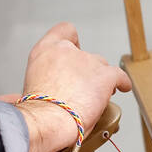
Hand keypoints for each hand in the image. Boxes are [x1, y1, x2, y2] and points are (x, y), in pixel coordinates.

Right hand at [0, 22, 131, 151]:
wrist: (46, 120)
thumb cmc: (35, 113)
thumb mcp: (29, 87)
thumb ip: (42, 81)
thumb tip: (44, 92)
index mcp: (44, 51)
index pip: (64, 31)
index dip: (72, 40)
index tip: (75, 49)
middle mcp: (66, 51)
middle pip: (85, 55)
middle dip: (86, 71)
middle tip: (82, 89)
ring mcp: (87, 61)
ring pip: (101, 67)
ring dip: (100, 80)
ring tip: (95, 97)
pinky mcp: (105, 75)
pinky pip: (119, 76)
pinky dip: (121, 83)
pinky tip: (122, 88)